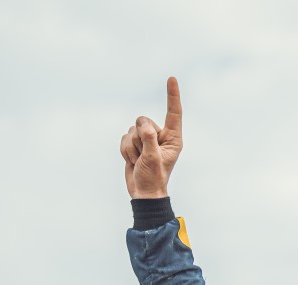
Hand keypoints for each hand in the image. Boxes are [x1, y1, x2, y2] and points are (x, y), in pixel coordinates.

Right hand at [120, 77, 182, 198]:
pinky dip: (125, 150)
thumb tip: (144, 125)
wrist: (143, 192)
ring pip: (131, 130)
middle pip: (143, 120)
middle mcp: (161, 136)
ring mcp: (147, 139)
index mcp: (173, 138)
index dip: (172, 95)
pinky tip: (132, 161)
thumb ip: (149, 140)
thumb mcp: (153, 159)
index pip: (173, 113)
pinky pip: (123, 137)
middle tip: (144, 155)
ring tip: (139, 161)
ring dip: (131, 147)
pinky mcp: (135, 143)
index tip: (172, 78)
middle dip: (139, 137)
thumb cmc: (153, 178)